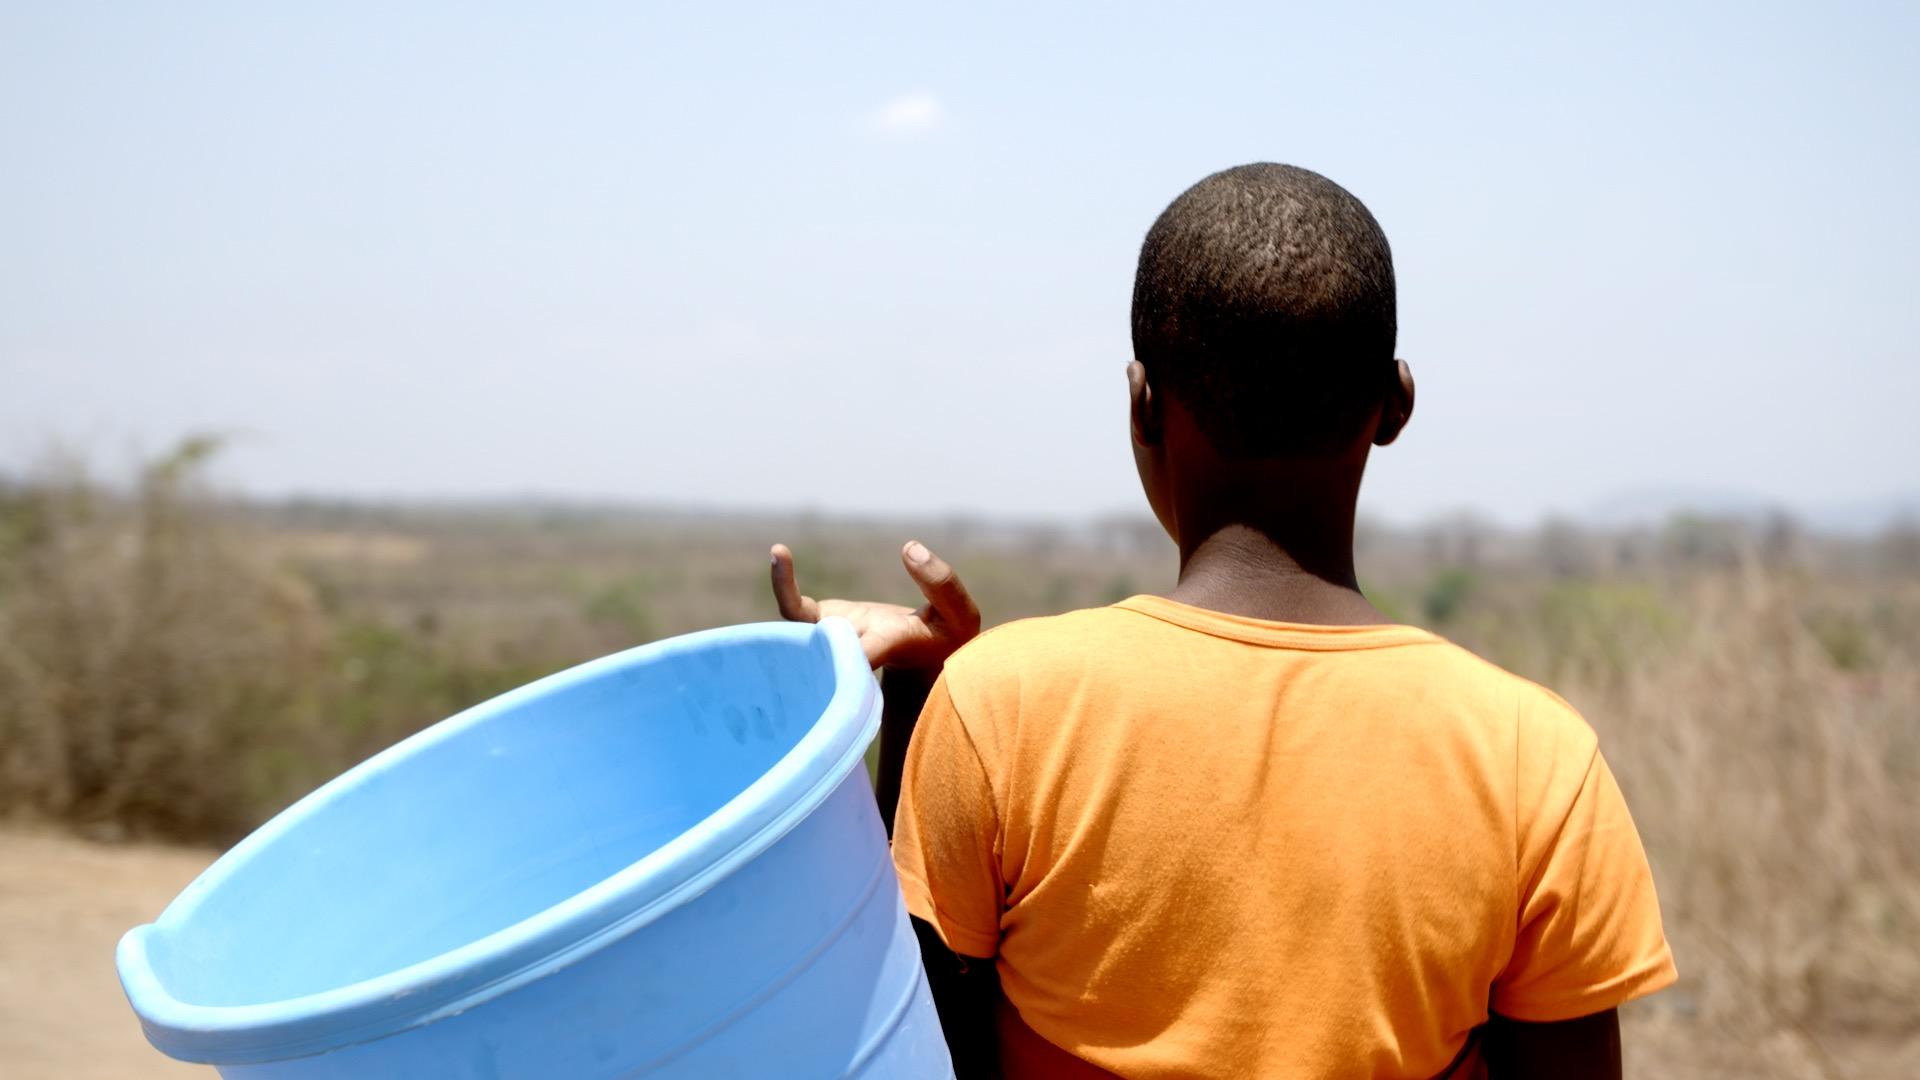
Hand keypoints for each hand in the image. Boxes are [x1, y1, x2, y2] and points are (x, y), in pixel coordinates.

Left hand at [770, 541, 980, 669]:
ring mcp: (832, 635)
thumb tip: (909, 548)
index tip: (835, 637)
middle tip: (793, 587)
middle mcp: (851, 647)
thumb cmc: (946, 637)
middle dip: (800, 630)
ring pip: (796, 625)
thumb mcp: (960, 615)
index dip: (846, 650)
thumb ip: (941, 583)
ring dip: (784, 590)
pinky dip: (784, 582)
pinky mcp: (823, 621)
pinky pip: (795, 607)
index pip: (864, 653)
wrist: (921, 657)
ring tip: (780, 552)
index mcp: (887, 647)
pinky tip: (781, 552)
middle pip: (817, 647)